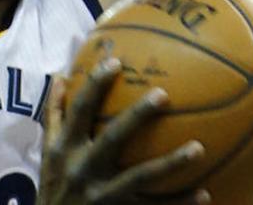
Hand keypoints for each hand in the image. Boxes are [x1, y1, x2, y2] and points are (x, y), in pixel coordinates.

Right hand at [39, 59, 209, 204]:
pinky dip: (180, 203)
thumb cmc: (54, 186)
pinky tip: (205, 194)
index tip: (116, 62)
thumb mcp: (48, 152)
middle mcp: (82, 169)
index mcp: (65, 149)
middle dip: (137, 116)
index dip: (95, 85)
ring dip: (171, 163)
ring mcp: (102, 195)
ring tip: (199, 148)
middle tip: (163, 94)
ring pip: (140, 177)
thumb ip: (54, 114)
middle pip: (112, 138)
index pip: (79, 110)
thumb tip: (60, 75)